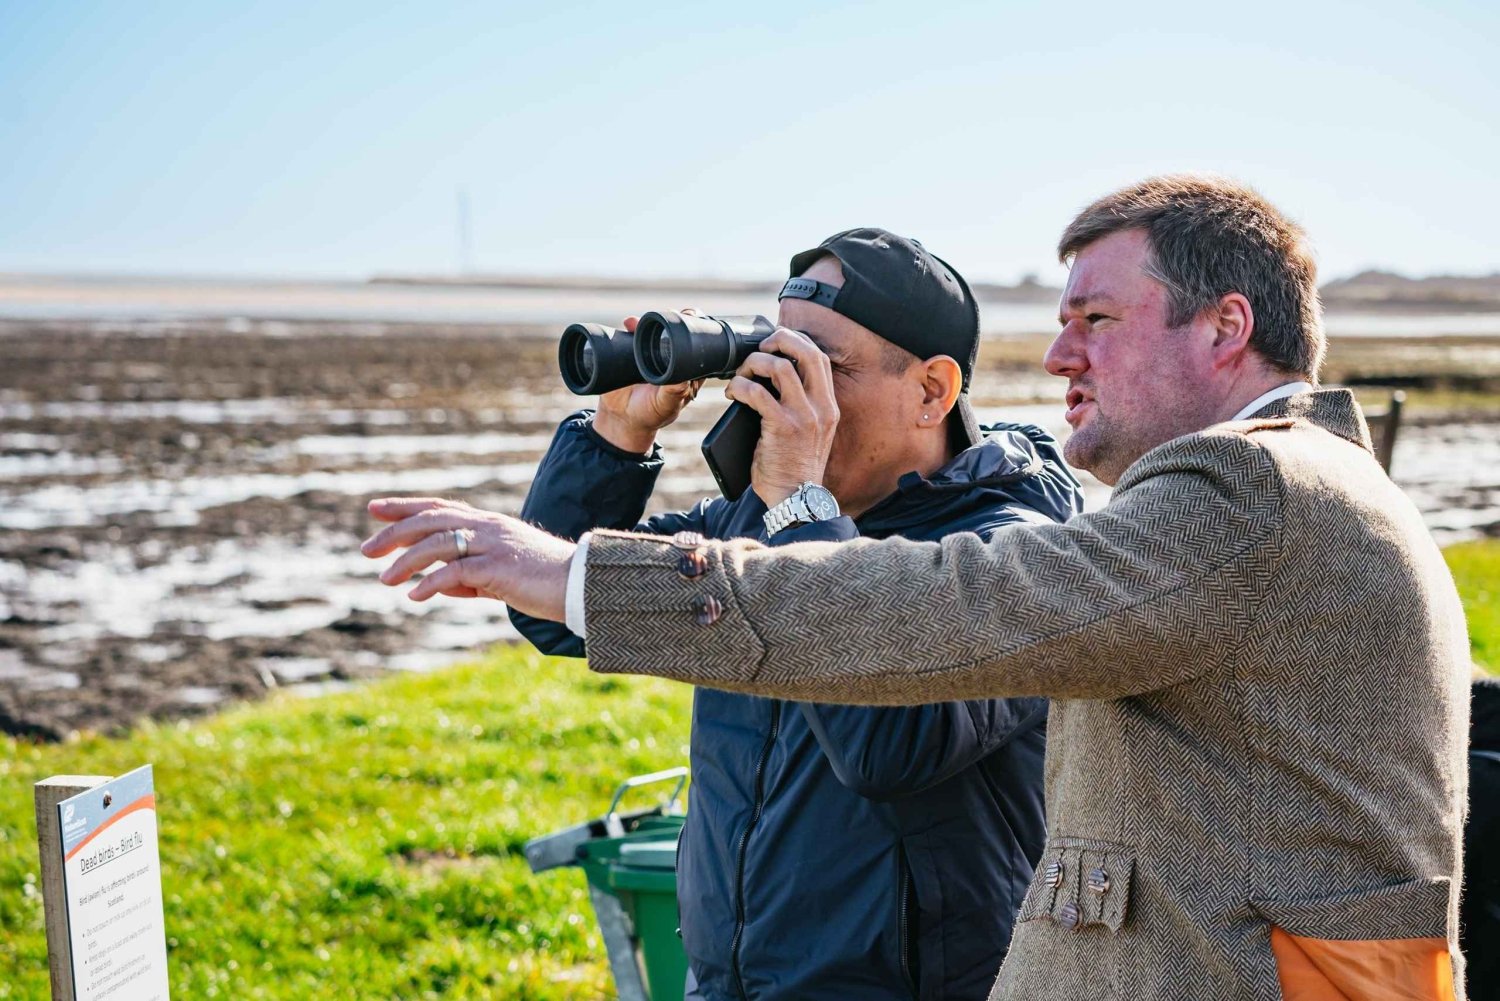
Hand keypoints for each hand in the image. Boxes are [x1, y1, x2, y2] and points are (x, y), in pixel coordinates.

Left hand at [361, 497, 573, 621]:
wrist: (579, 585)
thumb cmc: (542, 582)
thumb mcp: (498, 577)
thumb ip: (469, 578)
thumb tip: (436, 586)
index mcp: (487, 524)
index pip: (439, 508)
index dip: (405, 506)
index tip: (374, 508)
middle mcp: (486, 527)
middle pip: (430, 520)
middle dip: (393, 532)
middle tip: (366, 550)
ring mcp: (492, 545)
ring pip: (436, 544)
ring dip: (405, 562)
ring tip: (384, 580)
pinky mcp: (497, 568)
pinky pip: (454, 572)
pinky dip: (429, 583)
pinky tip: (415, 597)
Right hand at [592, 311, 705, 453]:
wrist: (620, 419)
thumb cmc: (649, 415)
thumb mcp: (664, 406)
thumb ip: (674, 393)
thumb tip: (684, 377)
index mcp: (686, 369)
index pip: (698, 344)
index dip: (699, 329)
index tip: (693, 319)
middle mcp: (671, 357)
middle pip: (678, 331)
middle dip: (676, 318)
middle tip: (669, 314)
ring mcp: (650, 353)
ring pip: (655, 329)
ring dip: (651, 320)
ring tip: (643, 320)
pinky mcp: (631, 352)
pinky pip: (632, 334)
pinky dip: (631, 326)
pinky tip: (628, 323)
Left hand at [725, 327, 838, 507]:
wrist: (796, 499)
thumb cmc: (794, 468)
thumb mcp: (810, 433)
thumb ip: (801, 407)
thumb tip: (770, 381)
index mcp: (829, 407)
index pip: (820, 359)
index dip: (797, 342)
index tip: (777, 344)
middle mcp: (821, 408)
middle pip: (807, 353)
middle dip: (780, 340)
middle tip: (760, 348)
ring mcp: (803, 416)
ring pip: (780, 367)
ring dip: (754, 364)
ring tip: (740, 376)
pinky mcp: (782, 426)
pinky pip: (758, 393)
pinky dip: (741, 386)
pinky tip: (733, 393)